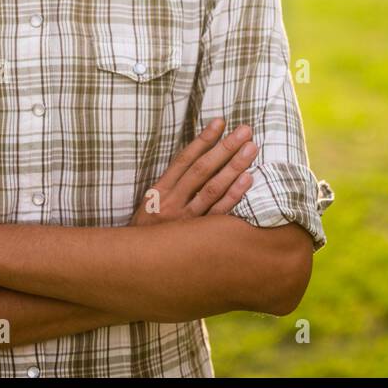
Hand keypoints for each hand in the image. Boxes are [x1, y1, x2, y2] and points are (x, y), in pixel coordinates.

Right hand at [128, 118, 257, 226]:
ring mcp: (185, 221)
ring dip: (234, 166)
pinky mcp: (197, 238)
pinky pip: (219, 214)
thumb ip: (172, 184)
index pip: (185, 159)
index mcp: (159, 191)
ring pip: (213, 188)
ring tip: (251, 148)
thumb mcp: (150, 205)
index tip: (220, 122)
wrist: (136, 266)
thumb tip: (199, 158)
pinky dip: (234, 195)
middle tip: (245, 130)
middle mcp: (171, 202)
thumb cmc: (148, 232)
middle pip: (202, 169)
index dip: (203, 139)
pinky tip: (248, 179)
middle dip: (225, 148)